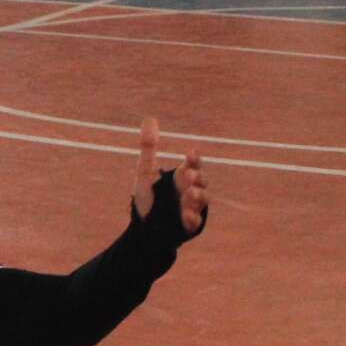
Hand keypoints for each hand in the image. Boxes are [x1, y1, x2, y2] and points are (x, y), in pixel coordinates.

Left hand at [131, 118, 207, 234]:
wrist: (142, 227)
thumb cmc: (147, 197)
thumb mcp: (145, 170)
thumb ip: (148, 146)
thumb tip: (149, 118)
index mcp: (182, 176)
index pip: (194, 164)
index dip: (194, 159)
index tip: (189, 153)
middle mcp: (190, 191)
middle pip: (202, 181)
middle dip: (197, 177)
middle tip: (187, 176)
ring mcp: (191, 208)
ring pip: (203, 200)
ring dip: (199, 195)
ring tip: (189, 193)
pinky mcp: (188, 226)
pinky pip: (195, 222)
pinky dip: (193, 218)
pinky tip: (187, 215)